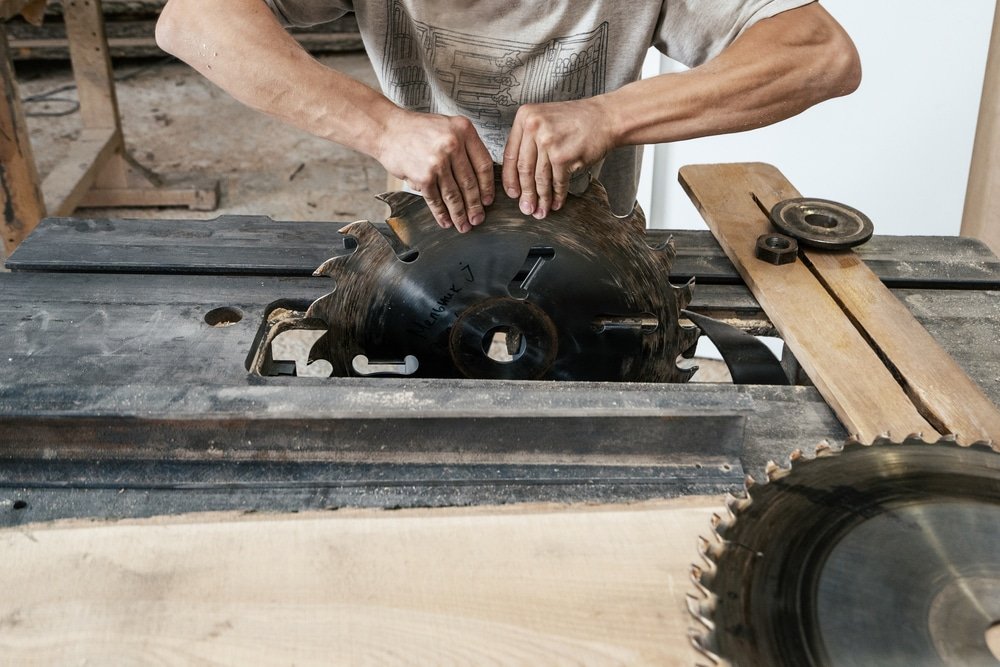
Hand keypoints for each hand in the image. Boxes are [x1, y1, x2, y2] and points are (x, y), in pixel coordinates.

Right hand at [377, 109, 494, 232]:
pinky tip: (445, 221)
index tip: (488, 200)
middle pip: (470, 183)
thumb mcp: (447, 127)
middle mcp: (453, 144)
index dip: (487, 186)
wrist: (387, 129)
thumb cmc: (417, 129)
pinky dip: (441, 213)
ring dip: (459, 214)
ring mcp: (438, 161)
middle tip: (478, 218)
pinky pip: (435, 199)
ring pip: (453, 195)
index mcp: (464, 130)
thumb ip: (464, 146)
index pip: (483, 164)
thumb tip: (478, 178)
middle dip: (475, 206)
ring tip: (463, 225)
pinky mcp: (423, 176)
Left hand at [502, 97, 614, 218]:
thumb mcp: (545, 119)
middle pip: (523, 169)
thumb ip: (529, 140)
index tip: (512, 193)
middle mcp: (533, 128)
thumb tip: (518, 175)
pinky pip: (557, 182)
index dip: (510, 179)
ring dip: (541, 199)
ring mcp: (548, 142)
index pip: (510, 154)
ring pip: (540, 179)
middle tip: (526, 207)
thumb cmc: (578, 120)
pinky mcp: (563, 156)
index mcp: (525, 117)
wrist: (606, 118)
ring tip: (541, 210)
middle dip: (525, 194)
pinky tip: (556, 203)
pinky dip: (557, 196)